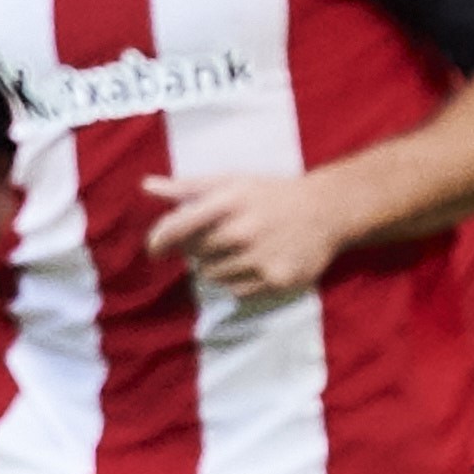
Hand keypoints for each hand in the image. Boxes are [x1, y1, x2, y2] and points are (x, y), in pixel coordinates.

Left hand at [149, 172, 350, 301]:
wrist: (327, 211)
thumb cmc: (272, 194)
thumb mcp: (233, 182)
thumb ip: (188, 186)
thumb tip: (146, 186)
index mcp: (230, 201)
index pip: (179, 227)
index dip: (160, 240)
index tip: (154, 248)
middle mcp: (243, 231)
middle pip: (194, 254)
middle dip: (197, 249)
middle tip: (218, 238)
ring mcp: (259, 258)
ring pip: (212, 275)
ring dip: (216, 266)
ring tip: (239, 250)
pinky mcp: (274, 281)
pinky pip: (235, 291)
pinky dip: (236, 280)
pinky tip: (253, 263)